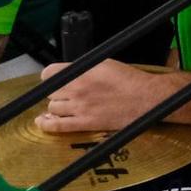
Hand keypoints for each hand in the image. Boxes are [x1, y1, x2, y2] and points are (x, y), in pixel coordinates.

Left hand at [33, 59, 184, 133]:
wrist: (147, 98)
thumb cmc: (130, 80)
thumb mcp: (104, 64)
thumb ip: (83, 68)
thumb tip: (69, 72)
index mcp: (82, 72)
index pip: (49, 73)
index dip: (52, 76)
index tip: (55, 79)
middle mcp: (78, 89)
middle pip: (51, 91)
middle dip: (57, 91)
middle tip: (67, 92)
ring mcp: (80, 107)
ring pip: (52, 108)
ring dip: (56, 107)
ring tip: (65, 106)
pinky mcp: (85, 123)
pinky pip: (57, 126)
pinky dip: (47, 124)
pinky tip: (43, 122)